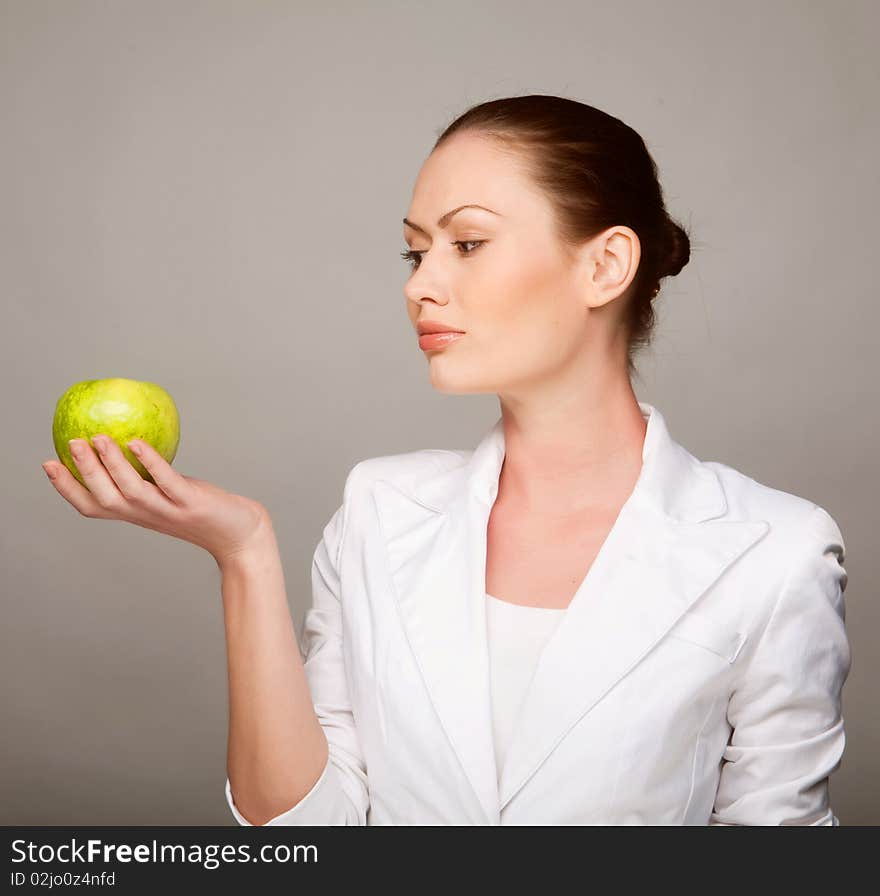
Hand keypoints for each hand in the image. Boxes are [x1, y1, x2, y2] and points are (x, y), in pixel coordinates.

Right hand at [42, 435, 271, 565]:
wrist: (240, 535)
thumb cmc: (203, 511)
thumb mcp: (168, 493)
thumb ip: (149, 476)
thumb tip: (130, 438)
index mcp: (136, 514)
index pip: (92, 506)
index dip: (67, 488)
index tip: (48, 463)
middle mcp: (146, 515)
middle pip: (104, 498)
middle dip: (83, 472)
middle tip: (70, 443)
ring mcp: (168, 511)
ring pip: (130, 490)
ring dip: (111, 464)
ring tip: (98, 438)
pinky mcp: (190, 504)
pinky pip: (166, 481)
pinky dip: (149, 462)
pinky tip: (136, 442)